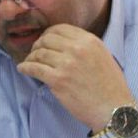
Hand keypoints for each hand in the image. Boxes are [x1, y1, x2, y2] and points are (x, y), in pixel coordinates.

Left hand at [16, 24, 133, 130]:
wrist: (114, 109)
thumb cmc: (110, 86)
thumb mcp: (102, 56)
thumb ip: (84, 47)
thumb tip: (62, 43)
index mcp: (89, 41)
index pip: (60, 28)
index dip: (48, 34)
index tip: (44, 41)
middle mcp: (78, 49)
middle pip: (46, 39)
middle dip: (37, 45)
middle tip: (35, 53)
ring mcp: (67, 64)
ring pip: (38, 53)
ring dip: (30, 58)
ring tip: (29, 62)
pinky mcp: (58, 80)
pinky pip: (34, 69)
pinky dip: (25, 68)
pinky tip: (22, 69)